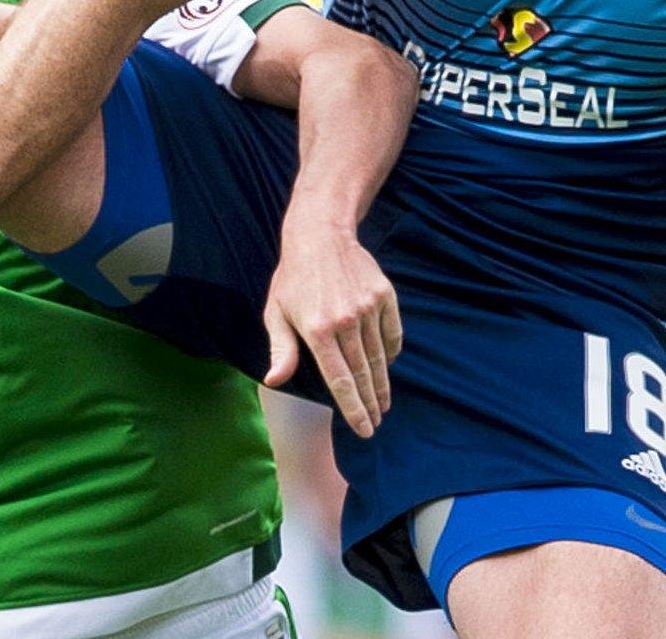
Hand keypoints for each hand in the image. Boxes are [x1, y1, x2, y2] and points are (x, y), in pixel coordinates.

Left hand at [263, 204, 402, 437]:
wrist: (320, 235)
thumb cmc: (293, 279)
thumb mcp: (276, 312)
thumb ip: (281, 349)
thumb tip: (274, 381)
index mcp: (316, 331)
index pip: (340, 381)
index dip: (353, 409)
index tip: (364, 429)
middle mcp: (345, 321)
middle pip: (362, 374)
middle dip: (370, 404)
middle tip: (375, 423)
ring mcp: (367, 308)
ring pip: (379, 357)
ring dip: (382, 384)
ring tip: (383, 404)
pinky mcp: (384, 296)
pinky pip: (392, 334)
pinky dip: (390, 353)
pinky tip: (386, 367)